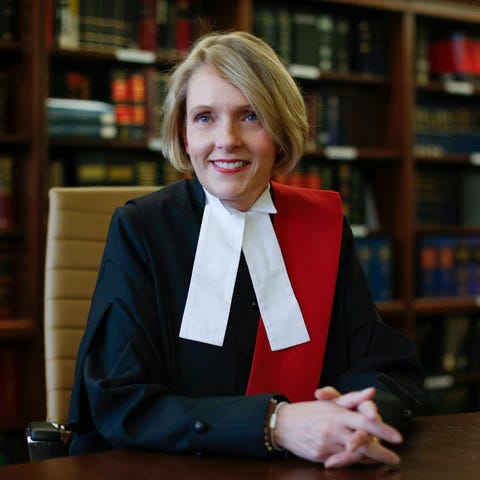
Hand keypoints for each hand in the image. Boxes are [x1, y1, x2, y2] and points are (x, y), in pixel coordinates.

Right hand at [273, 387, 401, 466]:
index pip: (365, 421)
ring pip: (354, 455)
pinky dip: (355, 462)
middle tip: (396, 457)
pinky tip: (363, 462)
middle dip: (382, 451)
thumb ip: (352, 398)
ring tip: (382, 460)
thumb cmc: (309, 411)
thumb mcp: (330, 401)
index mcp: (337, 413)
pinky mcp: (321, 456)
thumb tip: (372, 391)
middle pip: (363, 442)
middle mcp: (334, 429)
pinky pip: (342, 462)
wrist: (283, 424)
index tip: (397, 437)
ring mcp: (327, 444)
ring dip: (370, 459)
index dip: (383, 430)